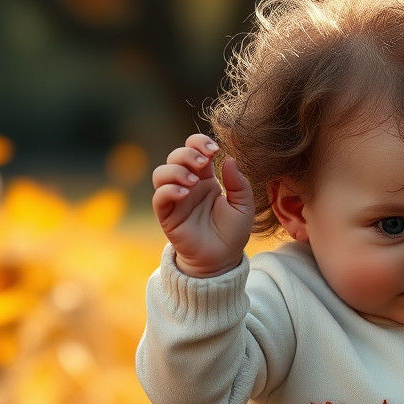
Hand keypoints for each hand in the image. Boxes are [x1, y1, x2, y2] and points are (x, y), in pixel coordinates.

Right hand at [151, 133, 254, 276]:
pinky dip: (168, 190)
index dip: (199, 143)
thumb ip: (239, 184)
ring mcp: (176, 200)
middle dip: (187, 153)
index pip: (194, 150)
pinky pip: (159, 198)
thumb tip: (229, 160)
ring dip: (175, 170)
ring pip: (161, 173)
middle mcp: (188, 186)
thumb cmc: (232, 233)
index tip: (214, 149)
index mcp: (206, 179)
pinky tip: (185, 193)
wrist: (222, 260)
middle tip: (203, 164)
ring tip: (193, 180)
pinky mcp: (167, 216)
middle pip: (175, 156)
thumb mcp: (244, 207)